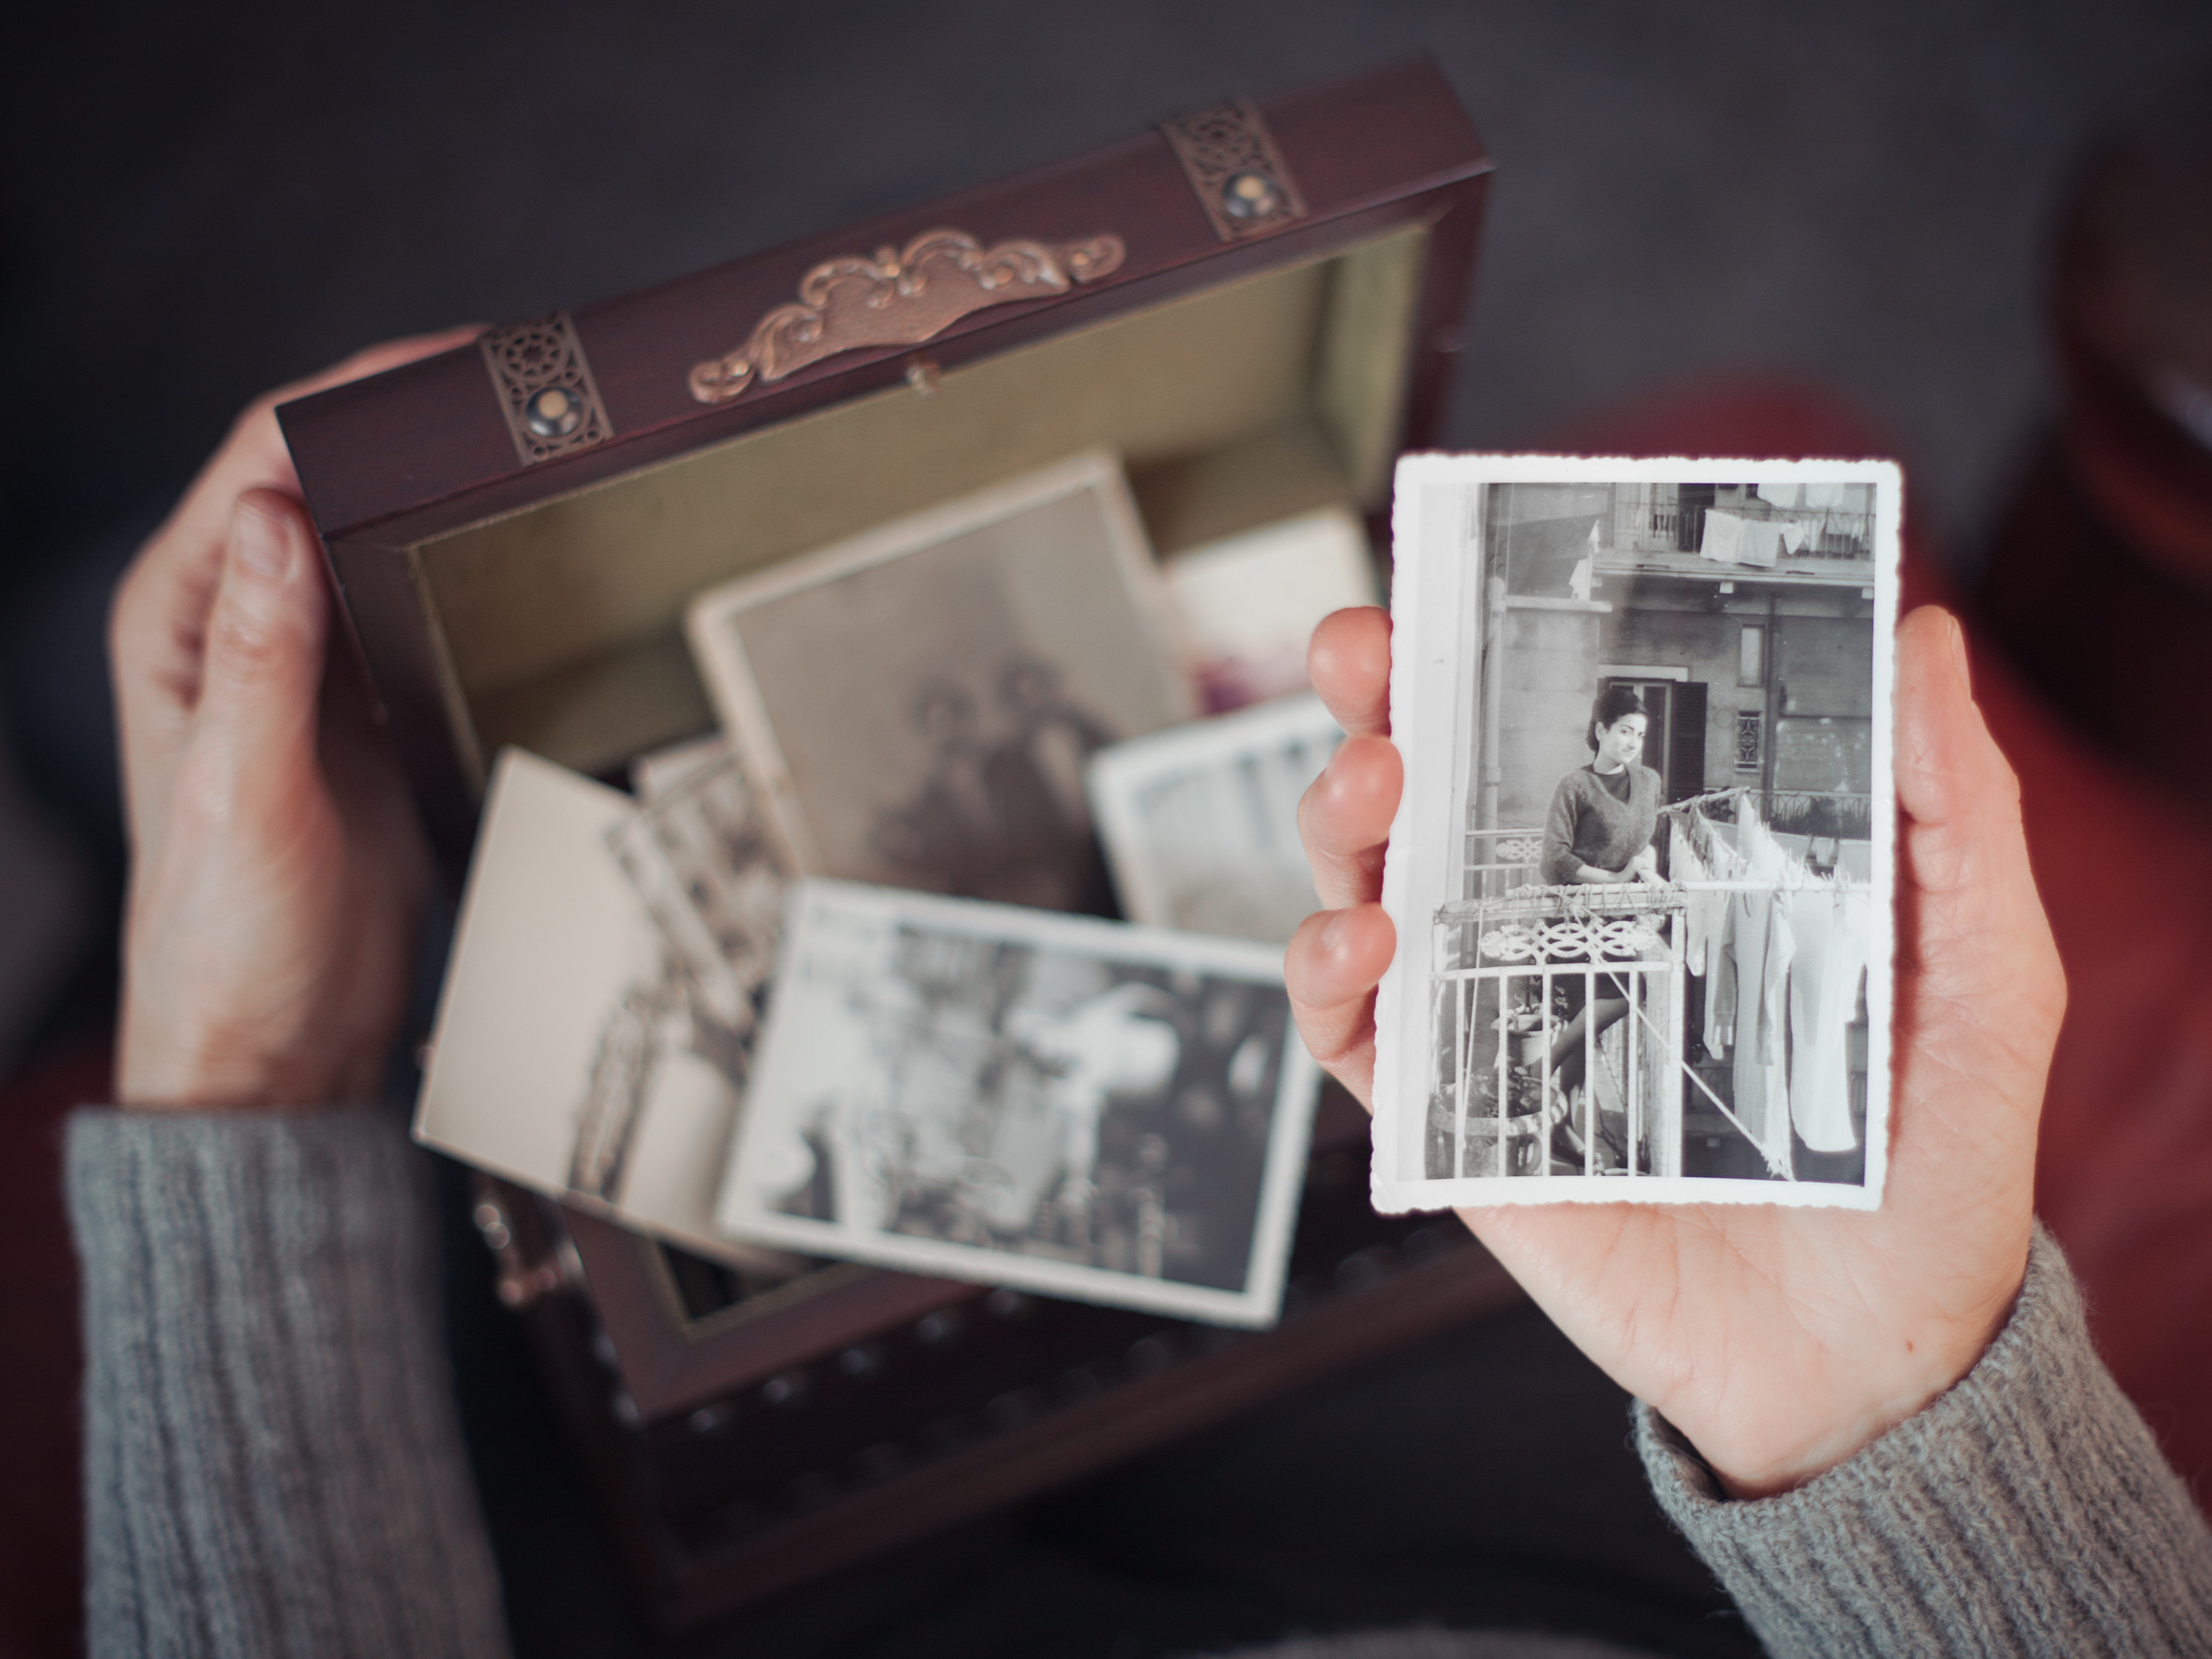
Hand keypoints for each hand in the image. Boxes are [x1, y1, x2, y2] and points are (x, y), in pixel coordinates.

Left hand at [111, 329, 479, 1107]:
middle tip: (517, 387)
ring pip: (379, 535)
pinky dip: (463, 565)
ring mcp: (311, 666)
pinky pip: (417, 605)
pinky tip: (518, 546)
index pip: (259, 465)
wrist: (283, 1048)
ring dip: (443, 488)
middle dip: (411, 421)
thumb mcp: (246, 796)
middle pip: (324, 479)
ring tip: (532, 445)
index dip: (351, 395)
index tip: (447, 363)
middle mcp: (238, 629)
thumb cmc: (228, 943)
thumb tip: (271, 512)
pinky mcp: (372, 709)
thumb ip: (257, 655)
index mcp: (178, 626)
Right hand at [1288, 604, 2062, 1496]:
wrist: (1877, 1356)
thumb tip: (1921, 637)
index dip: (1502, 648)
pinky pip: (1356, 1039)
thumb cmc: (1931, 1163)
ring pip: (1370, 886)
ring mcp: (1503, 1022)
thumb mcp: (1981, 970)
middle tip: (1368, 651)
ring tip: (1374, 783)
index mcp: (1669, 872)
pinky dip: (1329, 977)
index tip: (1474, 573)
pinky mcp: (1463, 1122)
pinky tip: (1364, 941)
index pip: (1563, 732)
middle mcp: (1567, 929)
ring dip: (1342, 818)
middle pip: (1433, 787)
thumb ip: (1954, 813)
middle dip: (1376, 700)